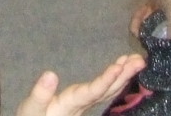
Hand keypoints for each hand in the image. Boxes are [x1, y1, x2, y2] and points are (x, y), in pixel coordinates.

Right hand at [14, 54, 146, 115]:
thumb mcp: (31, 109)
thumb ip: (40, 94)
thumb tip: (50, 74)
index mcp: (70, 105)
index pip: (92, 92)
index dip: (106, 80)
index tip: (119, 67)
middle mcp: (82, 105)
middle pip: (107, 91)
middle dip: (123, 75)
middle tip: (139, 60)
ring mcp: (85, 104)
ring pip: (108, 91)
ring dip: (123, 76)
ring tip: (136, 61)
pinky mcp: (84, 101)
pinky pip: (104, 90)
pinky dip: (115, 78)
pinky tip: (121, 70)